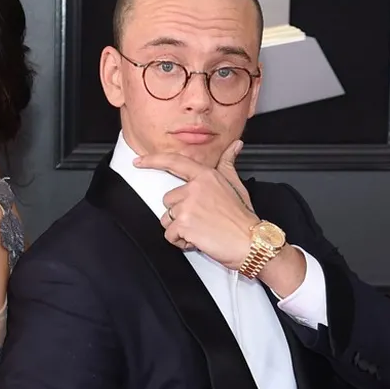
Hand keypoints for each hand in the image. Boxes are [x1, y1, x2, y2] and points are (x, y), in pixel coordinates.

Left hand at [134, 139, 257, 267]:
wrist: (250, 241)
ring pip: (167, 219)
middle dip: (179, 214)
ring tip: (201, 230)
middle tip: (201, 220)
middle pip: (168, 200)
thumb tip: (235, 146)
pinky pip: (170, 235)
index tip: (138, 161)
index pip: (174, 162)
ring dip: (180, 229)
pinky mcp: (184, 224)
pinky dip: (181, 242)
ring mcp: (188, 206)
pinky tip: (198, 240)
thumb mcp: (236, 185)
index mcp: (205, 176)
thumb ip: (228, 163)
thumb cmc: (243, 217)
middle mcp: (194, 188)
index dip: (153, 161)